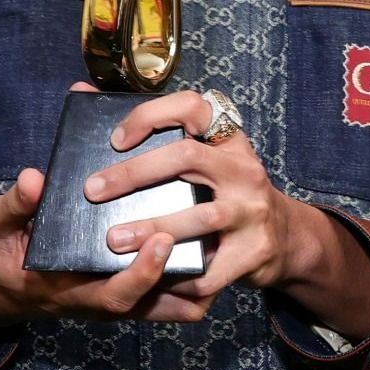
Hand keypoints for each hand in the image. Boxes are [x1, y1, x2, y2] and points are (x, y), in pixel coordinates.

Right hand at [0, 165, 206, 326]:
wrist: (0, 287)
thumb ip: (14, 206)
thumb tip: (34, 180)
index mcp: (69, 290)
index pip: (116, 295)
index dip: (144, 274)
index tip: (162, 240)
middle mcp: (100, 300)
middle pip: (154, 304)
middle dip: (182, 275)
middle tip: (205, 236)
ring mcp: (115, 299)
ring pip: (167, 303)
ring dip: (195, 279)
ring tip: (223, 239)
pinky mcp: (126, 290)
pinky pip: (165, 295)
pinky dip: (189, 279)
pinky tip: (210, 243)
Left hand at [80, 87, 321, 309]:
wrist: (285, 239)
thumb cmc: (229, 194)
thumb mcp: (209, 159)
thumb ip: (159, 134)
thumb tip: (84, 92)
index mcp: (229, 141)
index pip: (193, 107)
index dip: (152, 115)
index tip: (116, 140)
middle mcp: (244, 169)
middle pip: (187, 156)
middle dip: (134, 173)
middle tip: (93, 191)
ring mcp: (253, 210)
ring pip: (200, 216)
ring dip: (152, 227)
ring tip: (115, 239)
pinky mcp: (255, 250)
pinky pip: (209, 268)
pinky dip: (177, 273)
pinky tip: (154, 276)